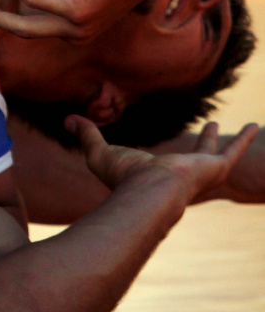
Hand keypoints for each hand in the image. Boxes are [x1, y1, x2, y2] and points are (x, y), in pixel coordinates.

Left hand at [69, 115, 259, 202]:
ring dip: (219, 138)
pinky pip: (233, 150)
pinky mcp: (215, 167)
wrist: (150, 192)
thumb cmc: (123, 177)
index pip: (158, 162)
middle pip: (193, 154)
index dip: (153, 155)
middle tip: (208, 125)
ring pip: (214, 151)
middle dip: (200, 141)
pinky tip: (255, 124)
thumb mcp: (99, 151)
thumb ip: (86, 135)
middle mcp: (181, 174)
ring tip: (220, 122)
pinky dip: (245, 138)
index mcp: (155, 173)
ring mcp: (200, 171)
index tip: (150, 150)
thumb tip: (67, 119)